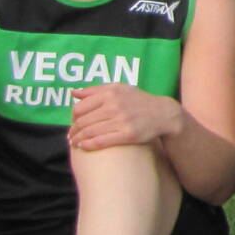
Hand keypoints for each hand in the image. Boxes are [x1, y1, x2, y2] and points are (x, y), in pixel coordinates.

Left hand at [66, 84, 183, 151]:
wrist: (164, 113)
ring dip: (78, 139)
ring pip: (90, 132)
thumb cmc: (139, 101)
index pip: (80, 107)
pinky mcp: (128, 134)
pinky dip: (89, 145)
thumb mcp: (120, 89)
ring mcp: (121, 121)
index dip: (73, 117)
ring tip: (75, 143)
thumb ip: (96, 90)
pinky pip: (102, 141)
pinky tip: (83, 146)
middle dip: (73, 131)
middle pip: (83, 121)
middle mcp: (115, 106)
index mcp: (110, 93)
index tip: (72, 123)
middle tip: (71, 136)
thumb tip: (73, 92)